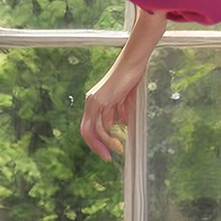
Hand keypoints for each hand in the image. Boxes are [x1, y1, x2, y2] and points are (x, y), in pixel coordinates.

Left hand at [81, 7, 167, 160]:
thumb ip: (120, 113)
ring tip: (117, 150)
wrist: (133, 63)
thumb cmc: (132, 77)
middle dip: (96, 146)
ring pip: (94, 130)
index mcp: (96, 101)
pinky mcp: (99, 100)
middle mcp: (91, 101)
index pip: (91, 126)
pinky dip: (108, 136)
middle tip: (107, 158)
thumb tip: (122, 127)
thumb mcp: (125, 100)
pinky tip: (118, 141)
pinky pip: (100, 124)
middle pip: (86, 131)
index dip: (98, 140)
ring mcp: (93, 101)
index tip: (109, 150)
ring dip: (105, 143)